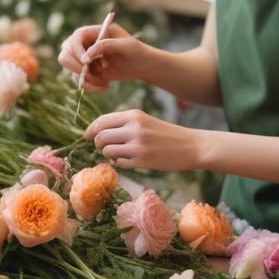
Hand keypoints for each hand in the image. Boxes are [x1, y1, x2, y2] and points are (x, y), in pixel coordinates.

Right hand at [58, 23, 147, 93]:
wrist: (142, 65)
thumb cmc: (136, 50)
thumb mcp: (126, 45)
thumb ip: (107, 45)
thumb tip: (87, 54)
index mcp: (93, 32)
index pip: (76, 37)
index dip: (76, 49)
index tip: (86, 62)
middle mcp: (85, 44)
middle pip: (65, 53)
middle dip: (74, 66)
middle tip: (88, 75)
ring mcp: (84, 59)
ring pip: (71, 70)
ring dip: (86, 79)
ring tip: (104, 83)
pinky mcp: (87, 72)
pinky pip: (80, 81)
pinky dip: (91, 86)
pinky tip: (106, 86)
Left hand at [84, 109, 202, 170]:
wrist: (191, 146)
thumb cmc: (166, 134)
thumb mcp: (145, 121)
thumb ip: (123, 124)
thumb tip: (96, 133)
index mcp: (134, 115)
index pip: (102, 121)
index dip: (90, 130)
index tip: (86, 136)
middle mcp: (134, 128)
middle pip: (100, 137)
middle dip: (98, 144)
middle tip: (105, 148)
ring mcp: (138, 145)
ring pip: (107, 150)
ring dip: (109, 155)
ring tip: (119, 155)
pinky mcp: (142, 161)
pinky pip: (119, 163)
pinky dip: (119, 163)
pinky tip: (128, 161)